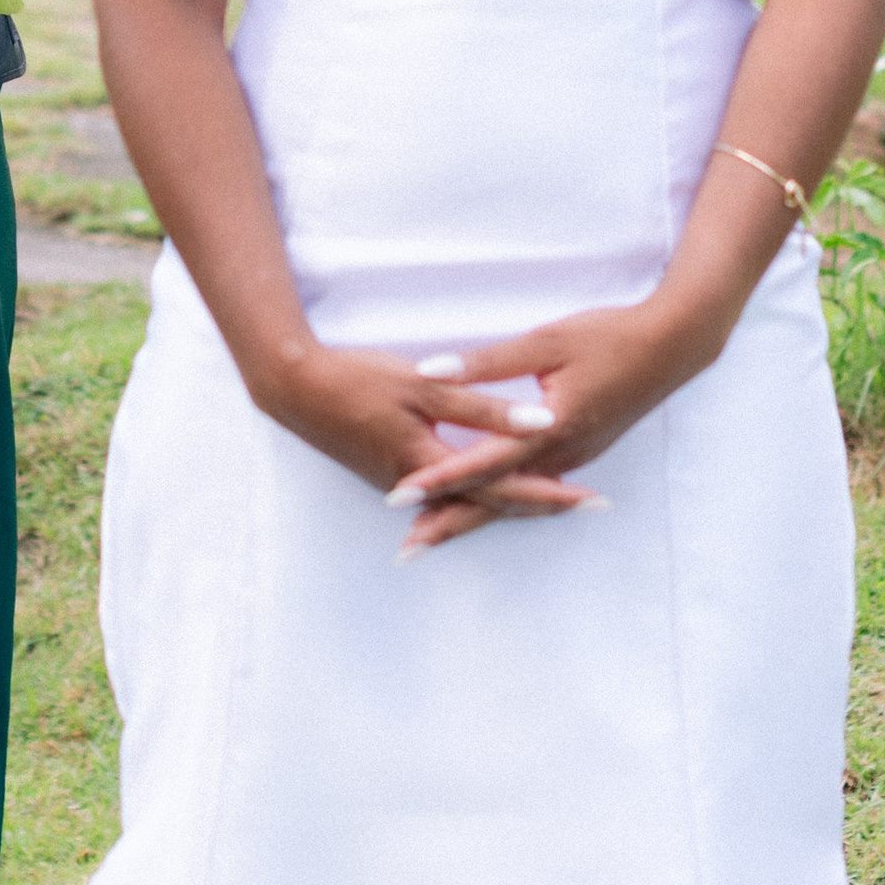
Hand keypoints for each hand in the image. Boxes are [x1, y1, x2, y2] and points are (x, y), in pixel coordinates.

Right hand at [252, 339, 604, 544]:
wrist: (294, 388)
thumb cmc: (357, 379)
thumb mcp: (423, 386)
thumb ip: (481, 405)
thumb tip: (537, 421)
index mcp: (432, 464)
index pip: (504, 486)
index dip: (550, 492)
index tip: (590, 498)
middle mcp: (421, 485)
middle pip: (493, 502)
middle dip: (542, 504)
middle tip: (590, 505)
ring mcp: (403, 482)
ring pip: (471, 499)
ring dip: (512, 501)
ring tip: (556, 498)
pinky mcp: (391, 472)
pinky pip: (447, 493)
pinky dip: (478, 495)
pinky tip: (491, 493)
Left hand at [387, 297, 726, 551]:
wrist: (672, 347)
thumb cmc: (609, 337)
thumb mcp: (546, 342)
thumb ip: (488, 363)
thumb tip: (432, 370)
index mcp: (550, 430)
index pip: (483, 464)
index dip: (438, 480)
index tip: (398, 496)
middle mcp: (561, 455)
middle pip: (496, 500)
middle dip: (449, 522)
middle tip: (406, 548)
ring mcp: (573, 458)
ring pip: (514, 500)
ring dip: (472, 518)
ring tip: (431, 535)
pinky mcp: (579, 451)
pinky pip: (532, 488)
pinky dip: (501, 502)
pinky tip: (482, 506)